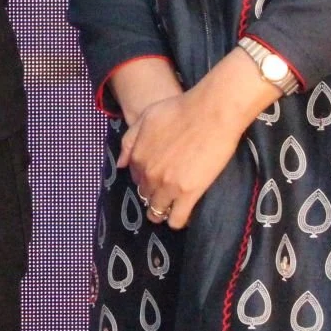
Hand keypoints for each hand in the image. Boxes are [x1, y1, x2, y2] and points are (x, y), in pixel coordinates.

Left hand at [119, 50, 278, 228]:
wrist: (210, 113)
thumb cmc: (180, 110)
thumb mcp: (146, 118)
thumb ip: (129, 141)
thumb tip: (120, 165)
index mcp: (137, 156)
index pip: (135, 179)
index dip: (145, 181)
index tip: (156, 180)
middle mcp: (148, 174)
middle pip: (145, 196)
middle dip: (153, 196)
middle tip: (167, 193)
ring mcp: (167, 186)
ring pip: (158, 212)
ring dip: (162, 212)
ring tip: (174, 208)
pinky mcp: (188, 194)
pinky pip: (177, 220)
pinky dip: (178, 220)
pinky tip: (185, 214)